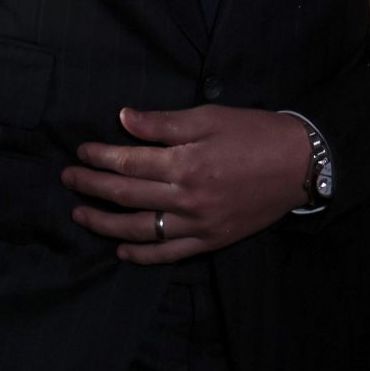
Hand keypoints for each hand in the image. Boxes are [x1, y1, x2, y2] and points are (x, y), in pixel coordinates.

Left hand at [63, 106, 310, 263]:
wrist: (300, 164)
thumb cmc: (255, 132)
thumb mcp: (211, 117)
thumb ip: (164, 123)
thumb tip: (123, 119)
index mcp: (186, 162)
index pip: (129, 162)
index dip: (100, 156)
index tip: (81, 151)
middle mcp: (186, 197)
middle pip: (126, 195)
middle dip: (92, 186)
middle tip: (69, 179)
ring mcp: (197, 224)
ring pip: (139, 229)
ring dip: (104, 223)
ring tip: (80, 215)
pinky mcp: (210, 240)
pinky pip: (168, 253)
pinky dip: (141, 254)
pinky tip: (121, 248)